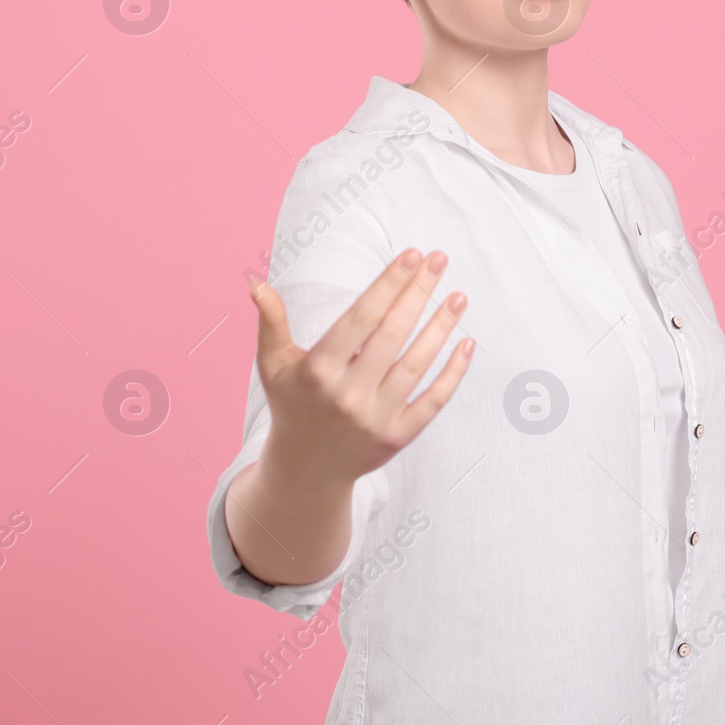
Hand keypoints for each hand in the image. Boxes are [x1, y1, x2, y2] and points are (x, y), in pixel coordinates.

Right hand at [248, 248, 473, 489]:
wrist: (306, 469)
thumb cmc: (293, 404)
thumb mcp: (273, 366)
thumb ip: (271, 324)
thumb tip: (258, 285)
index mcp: (317, 372)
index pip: (361, 318)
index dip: (389, 284)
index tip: (412, 255)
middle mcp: (347, 396)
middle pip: (392, 335)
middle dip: (418, 293)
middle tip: (439, 259)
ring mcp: (374, 419)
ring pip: (416, 365)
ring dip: (441, 328)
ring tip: (458, 297)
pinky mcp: (397, 438)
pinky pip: (433, 402)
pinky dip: (453, 374)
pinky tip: (467, 344)